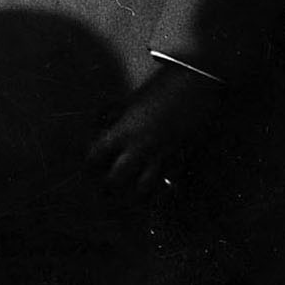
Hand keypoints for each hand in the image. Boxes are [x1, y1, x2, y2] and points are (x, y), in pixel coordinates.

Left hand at [86, 62, 223, 200]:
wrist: (197, 84)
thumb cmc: (161, 87)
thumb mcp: (130, 99)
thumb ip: (113, 114)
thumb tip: (99, 124)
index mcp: (124, 129)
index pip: (96, 154)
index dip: (89, 164)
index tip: (88, 168)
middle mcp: (140, 147)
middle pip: (116, 178)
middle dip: (108, 187)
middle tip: (104, 191)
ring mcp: (162, 156)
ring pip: (145, 188)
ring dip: (136, 195)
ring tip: (131, 200)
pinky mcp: (184, 159)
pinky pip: (171, 184)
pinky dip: (164, 192)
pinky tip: (160, 197)